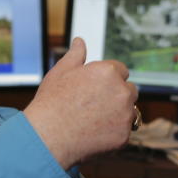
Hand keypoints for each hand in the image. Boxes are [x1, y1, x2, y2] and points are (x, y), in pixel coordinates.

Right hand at [24, 38, 137, 169]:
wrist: (48, 136)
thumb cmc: (52, 102)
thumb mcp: (61, 72)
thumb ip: (76, 55)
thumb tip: (80, 41)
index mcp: (109, 72)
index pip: (121, 71)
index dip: (107, 79)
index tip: (94, 89)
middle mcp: (122, 91)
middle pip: (129, 90)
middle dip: (117, 95)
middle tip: (93, 105)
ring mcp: (125, 115)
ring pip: (129, 112)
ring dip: (118, 114)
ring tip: (92, 120)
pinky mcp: (124, 136)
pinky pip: (123, 131)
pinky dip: (113, 132)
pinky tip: (94, 133)